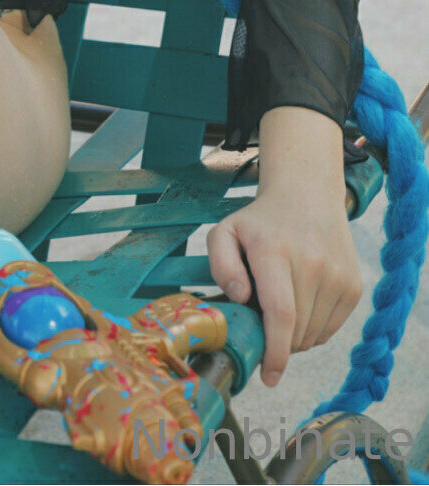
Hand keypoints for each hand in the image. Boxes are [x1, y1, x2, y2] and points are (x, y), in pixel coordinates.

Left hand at [207, 186, 361, 387]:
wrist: (307, 196)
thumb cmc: (259, 222)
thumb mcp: (225, 231)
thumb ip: (220, 264)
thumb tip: (239, 298)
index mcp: (275, 251)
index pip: (281, 314)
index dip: (275, 352)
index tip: (268, 377)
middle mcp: (312, 263)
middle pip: (296, 331)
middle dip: (277, 343)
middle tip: (262, 323)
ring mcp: (338, 275)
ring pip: (314, 335)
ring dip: (294, 338)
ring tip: (281, 309)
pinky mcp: (353, 285)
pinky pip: (331, 330)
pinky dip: (313, 331)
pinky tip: (300, 306)